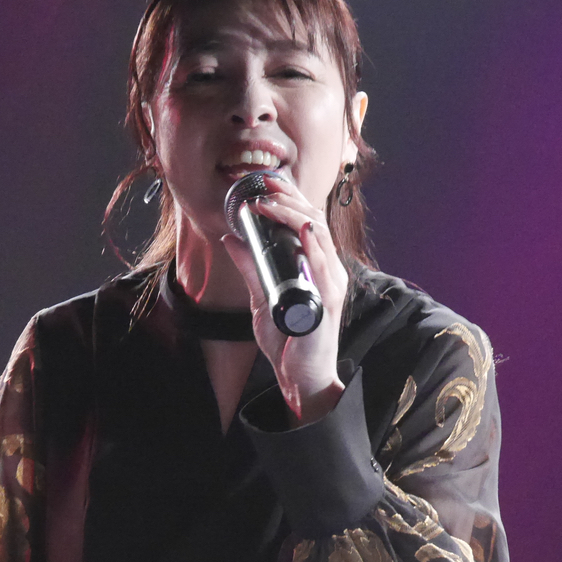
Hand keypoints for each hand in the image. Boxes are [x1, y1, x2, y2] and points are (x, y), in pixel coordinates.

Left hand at [222, 175, 347, 423]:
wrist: (300, 377)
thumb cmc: (288, 339)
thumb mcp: (261, 296)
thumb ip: (250, 267)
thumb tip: (231, 239)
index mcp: (315, 265)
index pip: (306, 221)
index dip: (289, 199)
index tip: (266, 183)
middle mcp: (328, 270)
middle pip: (314, 222)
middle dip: (290, 199)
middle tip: (264, 185)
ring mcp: (330, 286)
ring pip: (319, 238)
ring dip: (294, 216)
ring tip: (270, 202)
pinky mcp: (328, 304)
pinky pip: (324, 269)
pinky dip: (314, 247)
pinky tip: (304, 230)